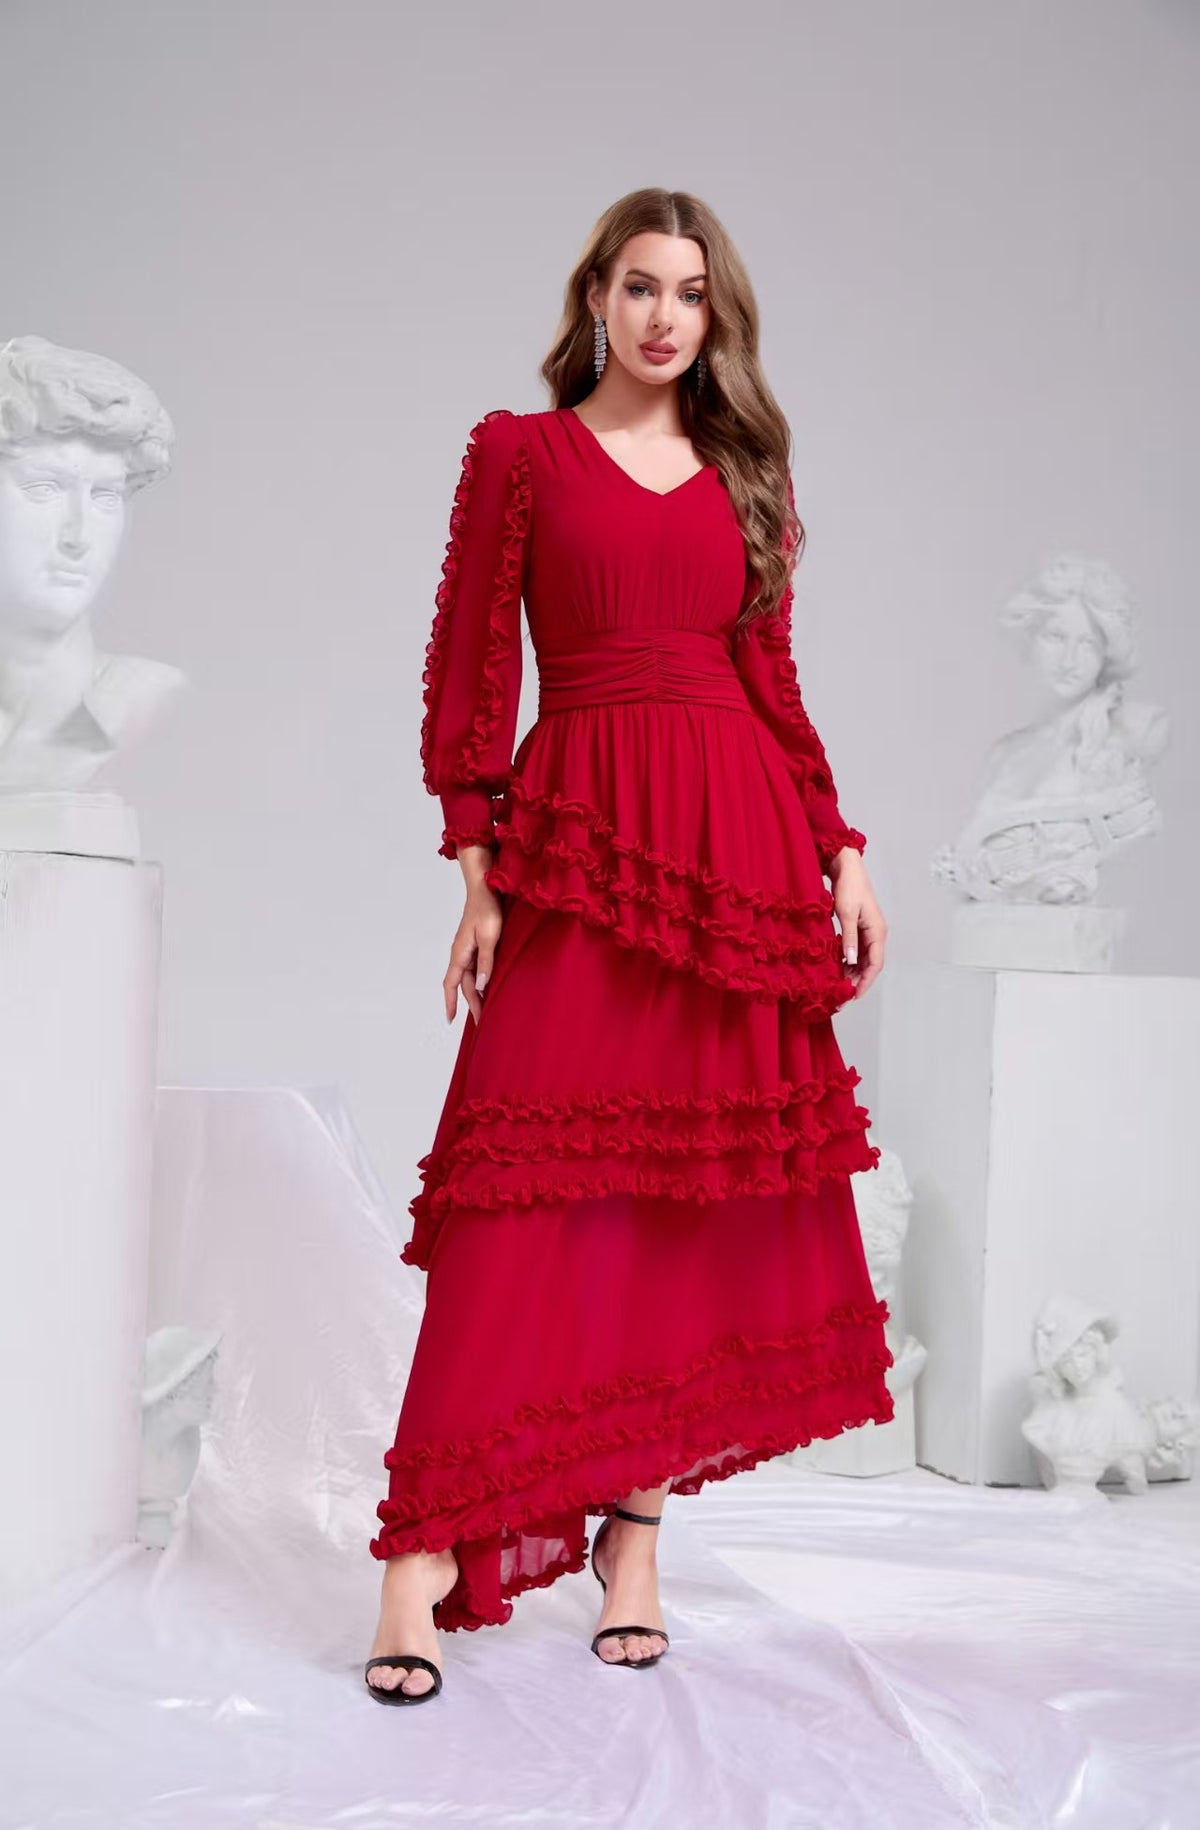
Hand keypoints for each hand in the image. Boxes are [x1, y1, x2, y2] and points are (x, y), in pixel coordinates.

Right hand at [444, 850, 503, 1023]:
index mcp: (460, 953)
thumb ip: (486, 962)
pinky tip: (486, 985)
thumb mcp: (490, 937)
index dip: (450, 1002)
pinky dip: (479, 980)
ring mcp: (467, 948)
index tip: (450, 1020)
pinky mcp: (475, 943)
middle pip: (462, 984)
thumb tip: (480, 986)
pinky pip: (475, 967)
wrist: (484, 887)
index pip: (451, 984)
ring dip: (474, 993)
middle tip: (481, 1021)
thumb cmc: (487, 909)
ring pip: (469, 977)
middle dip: (470, 1003)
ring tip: (484, 1008)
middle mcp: (460, 953)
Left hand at [827, 848, 886, 998]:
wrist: (846, 866)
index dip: (865, 981)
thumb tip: (850, 961)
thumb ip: (848, 938)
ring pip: (861, 958)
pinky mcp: (857, 927)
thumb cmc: (849, 885)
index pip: (875, 964)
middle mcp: (875, 933)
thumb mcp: (846, 913)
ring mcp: (867, 930)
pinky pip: (854, 949)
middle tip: (841, 996)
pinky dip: (846, 960)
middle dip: (857, 980)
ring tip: (837, 984)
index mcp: (877, 930)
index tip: (853, 995)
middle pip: (869, 964)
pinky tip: (835, 967)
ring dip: (851, 972)